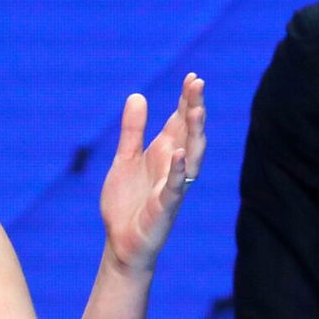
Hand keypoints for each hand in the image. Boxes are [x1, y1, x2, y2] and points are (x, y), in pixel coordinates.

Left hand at [100, 73, 205, 273]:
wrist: (121, 241)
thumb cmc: (128, 201)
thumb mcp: (125, 158)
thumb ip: (133, 130)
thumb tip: (137, 96)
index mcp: (164, 154)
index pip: (179, 122)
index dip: (186, 100)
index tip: (192, 77)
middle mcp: (173, 167)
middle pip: (189, 133)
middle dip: (193, 108)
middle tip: (197, 83)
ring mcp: (172, 186)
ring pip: (191, 157)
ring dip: (194, 134)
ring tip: (196, 110)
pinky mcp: (165, 207)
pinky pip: (175, 187)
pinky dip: (179, 171)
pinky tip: (180, 154)